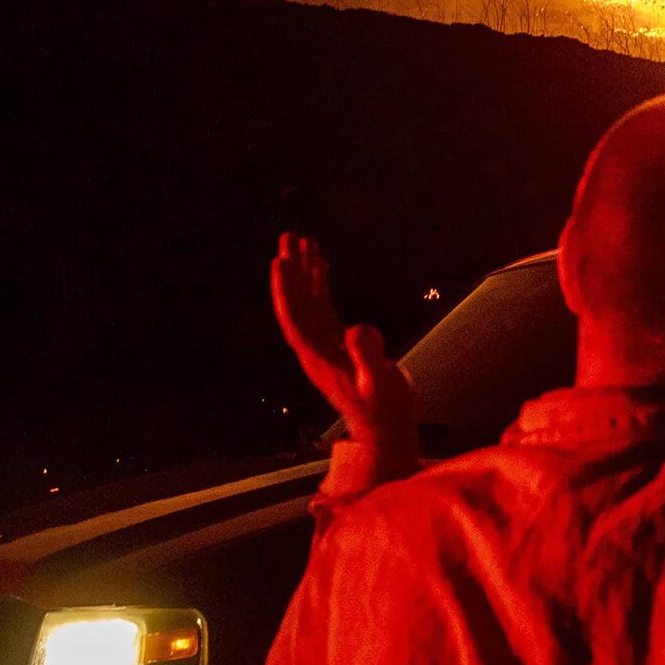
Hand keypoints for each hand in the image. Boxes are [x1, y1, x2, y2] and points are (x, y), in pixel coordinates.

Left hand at [272, 233, 405, 443]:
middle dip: (291, 270)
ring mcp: (323, 345)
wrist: (383, 428)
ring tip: (303, 240)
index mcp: (318, 357)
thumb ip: (370, 357)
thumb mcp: (381, 385)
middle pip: (296, 303)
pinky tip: (321, 265)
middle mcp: (314, 348)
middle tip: (288, 237)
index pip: (295, 318)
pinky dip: (318, 284)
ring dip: (303, 271)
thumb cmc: (383, 410)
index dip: (286, 290)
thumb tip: (358, 329)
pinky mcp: (335, 343)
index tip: (281, 261)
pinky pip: (321, 307)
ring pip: (307, 302)